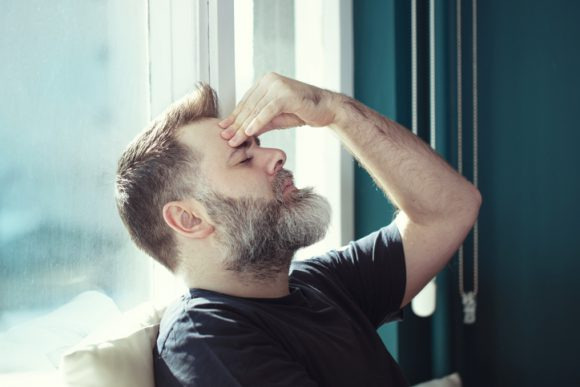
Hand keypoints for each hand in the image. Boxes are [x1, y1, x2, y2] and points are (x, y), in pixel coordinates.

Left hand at [219, 72, 337, 146]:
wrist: (327, 109)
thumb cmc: (302, 112)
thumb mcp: (275, 118)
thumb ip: (259, 122)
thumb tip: (241, 132)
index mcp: (265, 83)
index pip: (245, 102)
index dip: (234, 118)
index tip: (223, 131)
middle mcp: (269, 81)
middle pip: (248, 106)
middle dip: (236, 124)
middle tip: (225, 139)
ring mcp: (278, 86)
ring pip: (255, 109)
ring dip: (243, 126)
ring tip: (234, 140)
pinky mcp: (286, 94)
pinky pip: (268, 111)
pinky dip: (257, 122)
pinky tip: (248, 132)